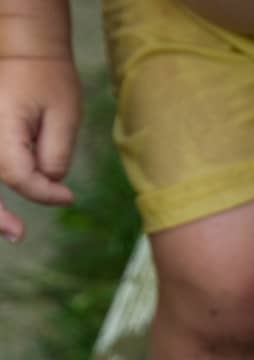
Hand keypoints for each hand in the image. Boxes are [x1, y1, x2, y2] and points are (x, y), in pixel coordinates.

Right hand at [0, 57, 79, 243]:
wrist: (26, 51)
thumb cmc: (49, 79)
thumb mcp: (64, 117)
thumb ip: (55, 155)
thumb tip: (50, 185)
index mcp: (0, 126)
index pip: (18, 175)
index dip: (43, 193)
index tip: (69, 197)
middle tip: (18, 234)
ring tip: (9, 227)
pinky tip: (2, 212)